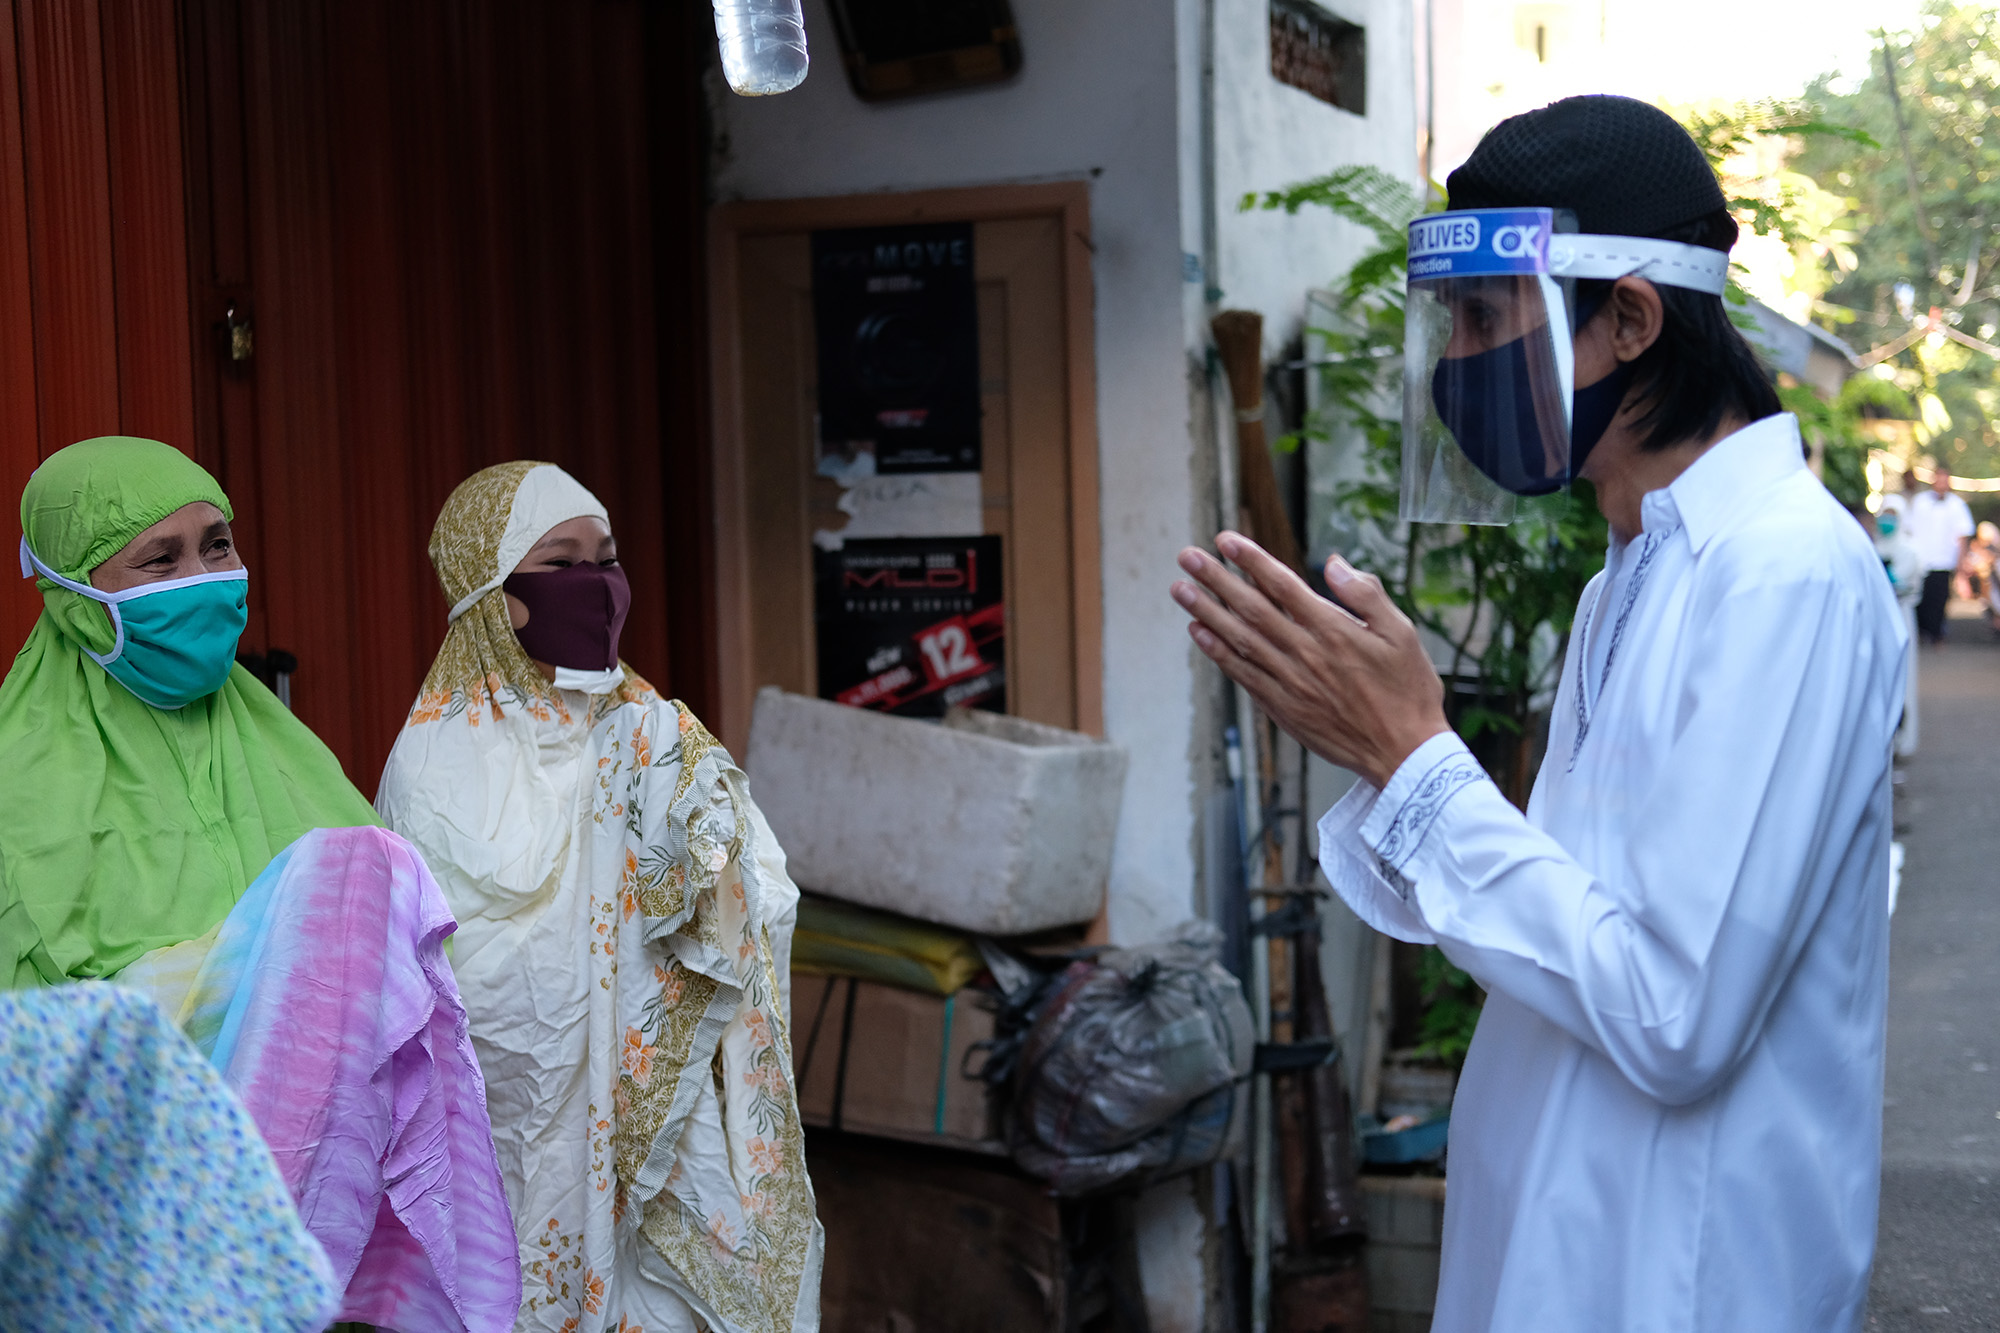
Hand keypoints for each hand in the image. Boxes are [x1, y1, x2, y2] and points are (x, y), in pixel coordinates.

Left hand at [1170, 532, 1450, 787]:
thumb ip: (1366, 594)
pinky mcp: (1282, 708)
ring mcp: (1290, 682)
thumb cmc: (1407, 690)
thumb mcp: (1403, 633)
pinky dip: (1217, 652)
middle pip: (1251, 608)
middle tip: (1187, 556)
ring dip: (1206, 612)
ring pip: (1239, 640)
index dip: (1251, 561)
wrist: (1403, 753)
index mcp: (1334, 630)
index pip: (1282, 585)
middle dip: (1216, 579)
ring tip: (1179, 589)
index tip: (1225, 540)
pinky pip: (1242, 675)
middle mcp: (1305, 653)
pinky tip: (1198, 632)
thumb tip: (1333, 563)